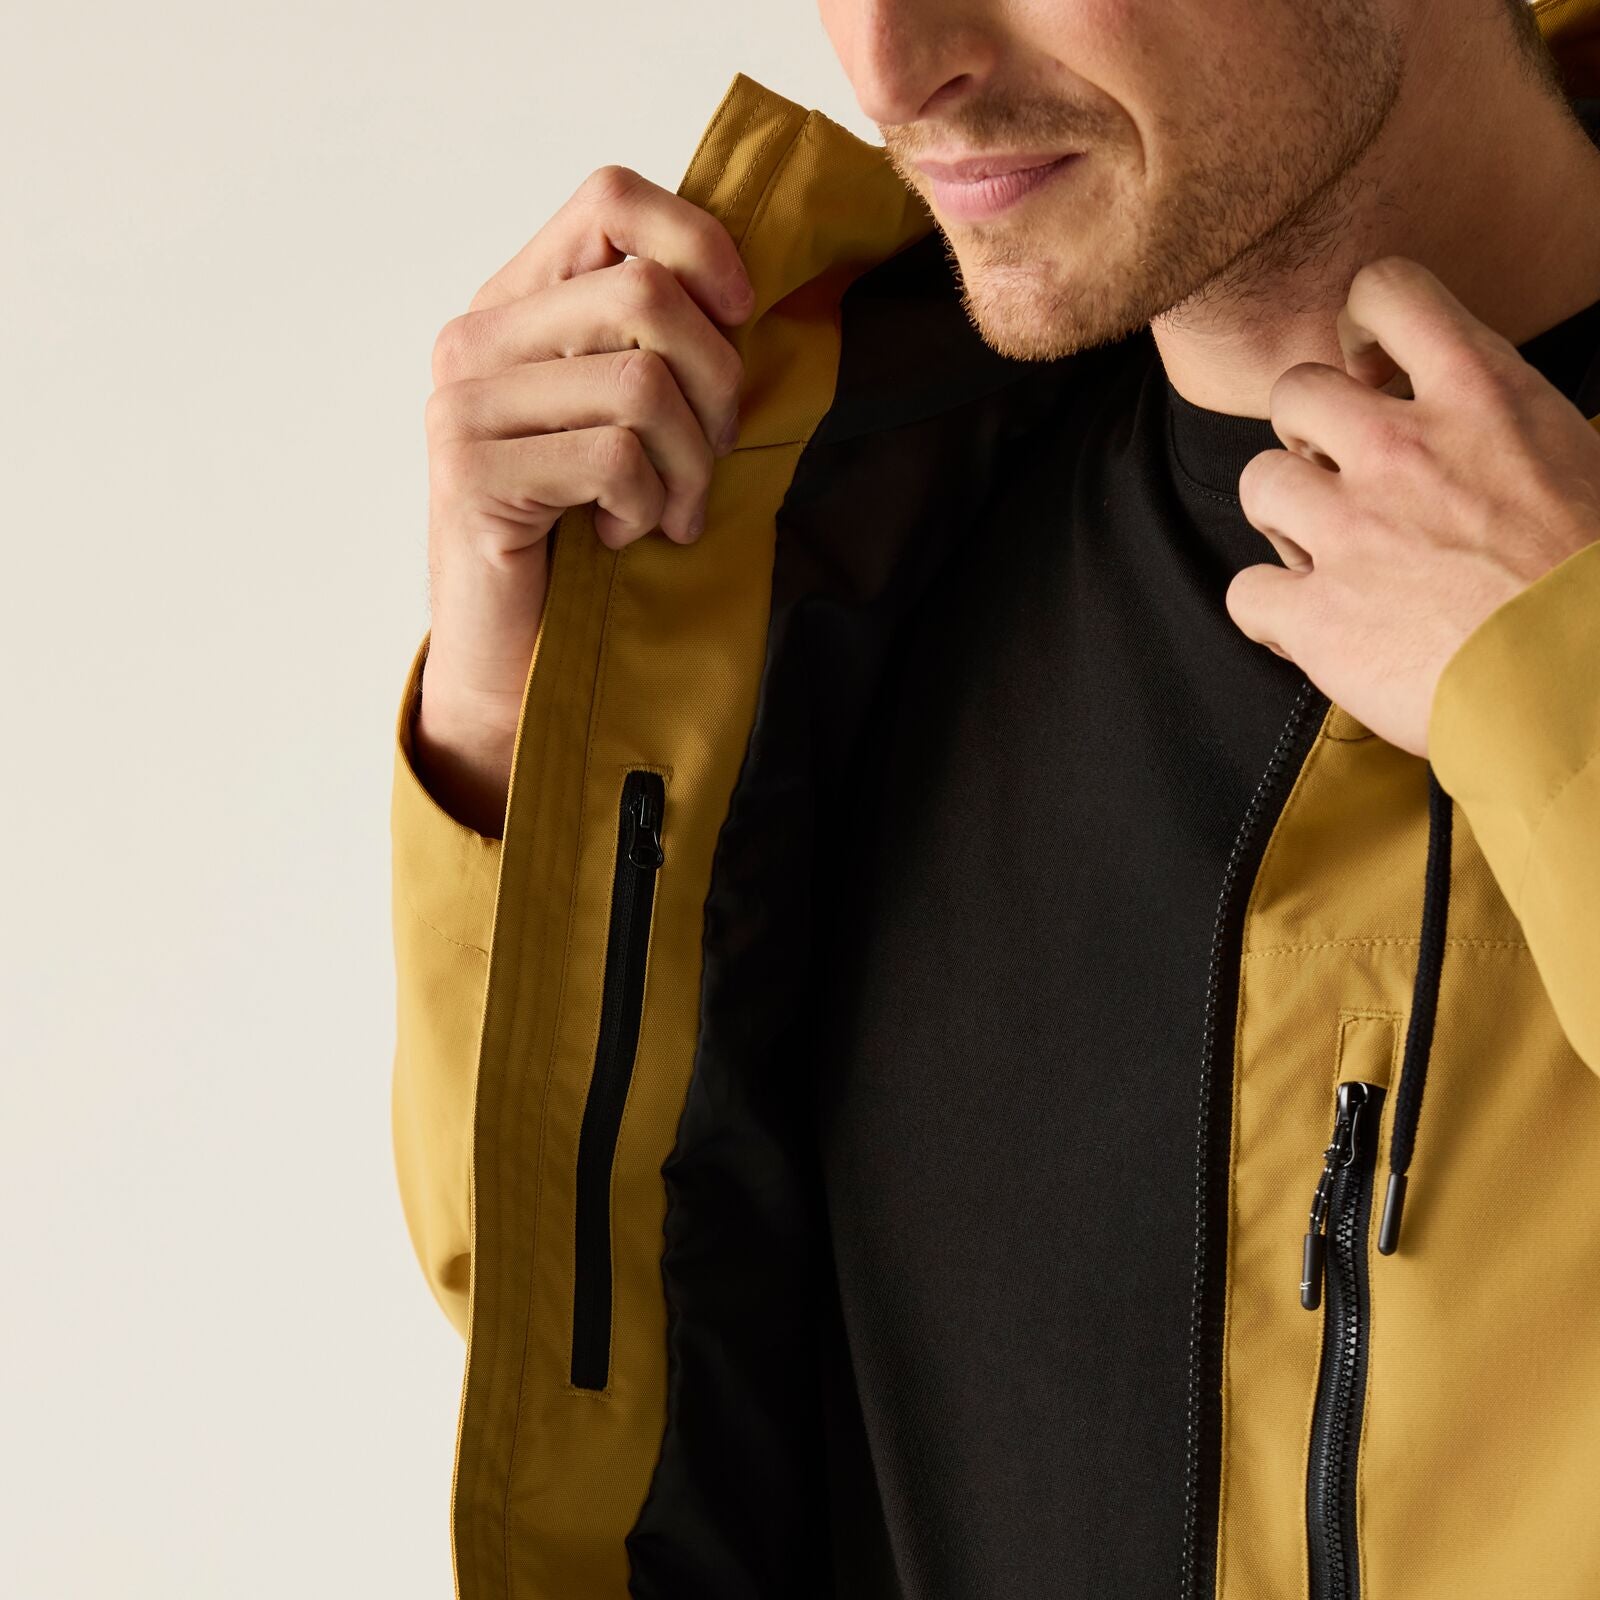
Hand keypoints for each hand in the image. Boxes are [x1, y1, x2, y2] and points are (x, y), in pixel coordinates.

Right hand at [414, 164, 753, 832]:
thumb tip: (746, 288)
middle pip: (646, 294)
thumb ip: (659, 344)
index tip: (742, 313)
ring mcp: (464, 404)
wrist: (513, 658)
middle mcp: (476, 339)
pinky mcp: (472, 472)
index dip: (701, 244)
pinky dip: (645, 506)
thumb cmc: (583, 537)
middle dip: (717, 385)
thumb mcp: (630, 422)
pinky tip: (617, 536)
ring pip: (642, 382)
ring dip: (688, 465)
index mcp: (516, 305)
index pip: (611, 199)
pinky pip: (616, 457)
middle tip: (712, 457)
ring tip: (666, 512)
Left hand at [1224, 254, 1599, 758]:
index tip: (1372, 369)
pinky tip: (1305, 625)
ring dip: (1284, 517)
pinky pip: (1244, 592)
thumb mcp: (1580, 461)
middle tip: (1342, 477)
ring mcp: (1350, 530)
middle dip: (1308, 432)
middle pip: (1295, 390)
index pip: (1389, 293)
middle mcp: (1401, 449)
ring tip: (1328, 553)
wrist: (1587, 682)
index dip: (1365, 324)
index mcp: (1481, 396)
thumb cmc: (1595, 581)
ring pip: (1258, 481)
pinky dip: (1266, 613)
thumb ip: (1506, 427)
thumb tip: (1484, 431)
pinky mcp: (1317, 613)